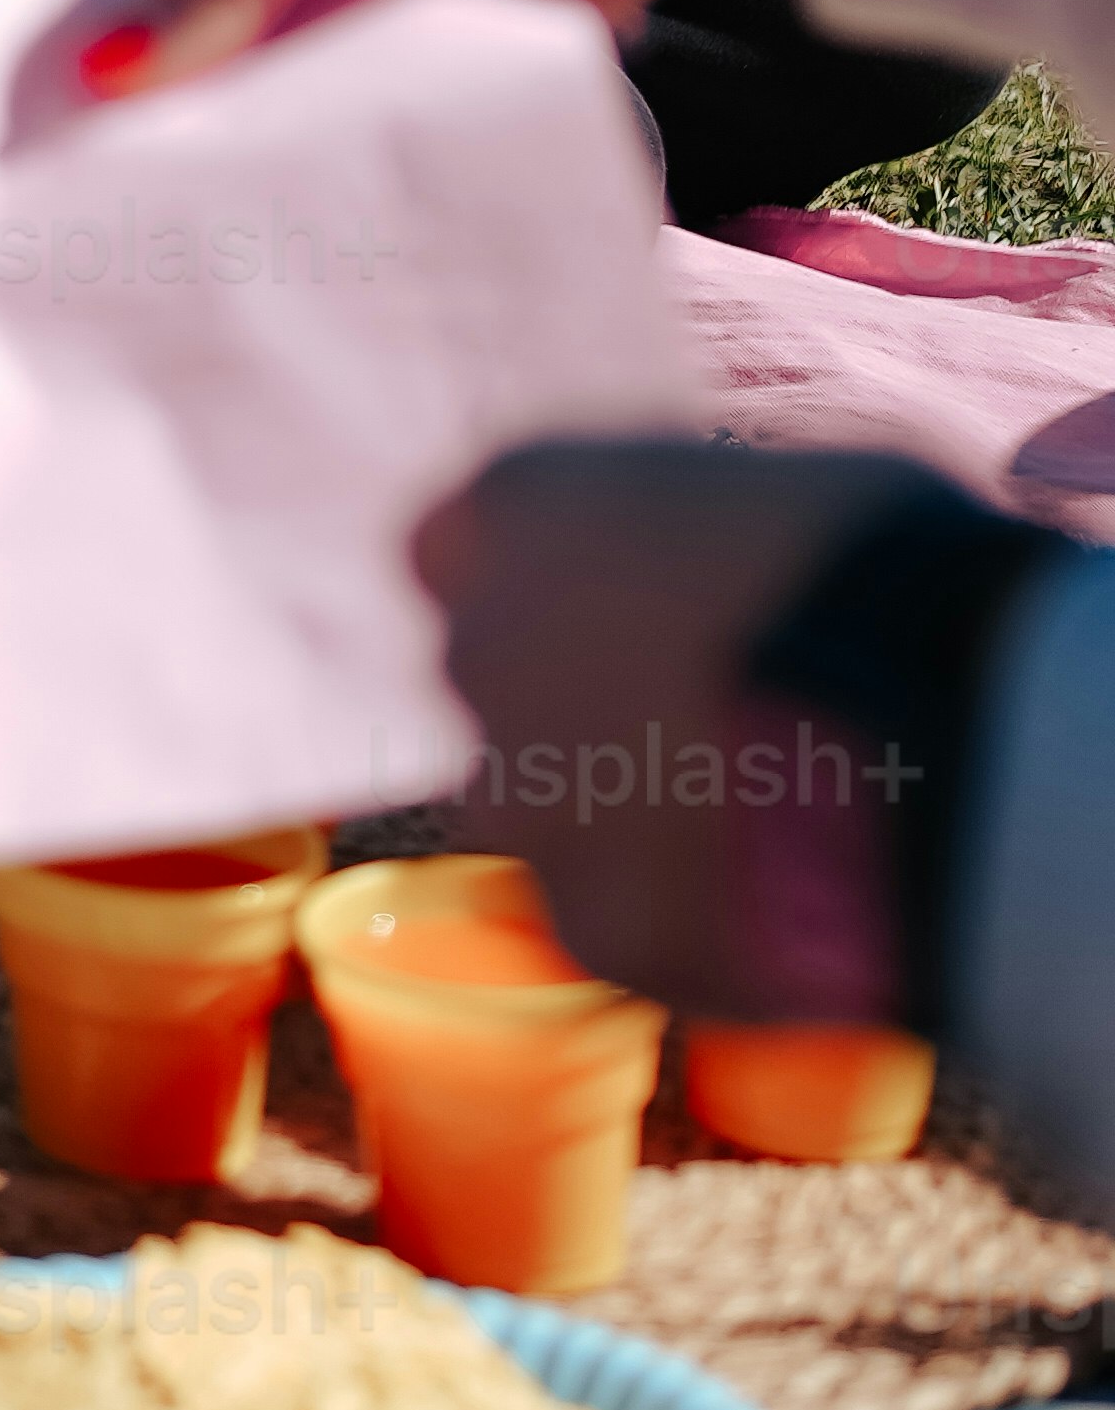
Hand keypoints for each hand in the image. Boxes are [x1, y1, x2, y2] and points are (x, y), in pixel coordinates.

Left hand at [409, 442, 949, 1012]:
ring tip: (752, 826)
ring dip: (617, 820)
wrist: (958, 725)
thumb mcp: (777, 486)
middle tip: (696, 729)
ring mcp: (529, 794)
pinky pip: (615, 920)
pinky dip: (682, 919)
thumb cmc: (892, 566)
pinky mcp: (594, 924)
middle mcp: (485, 642)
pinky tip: (777, 904)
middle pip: (494, 685)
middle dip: (573, 705)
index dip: (529, 588)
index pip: (450, 550)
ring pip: (541, 815)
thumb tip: (705, 565)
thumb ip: (683, 532)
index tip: (599, 618)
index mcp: (521, 503)